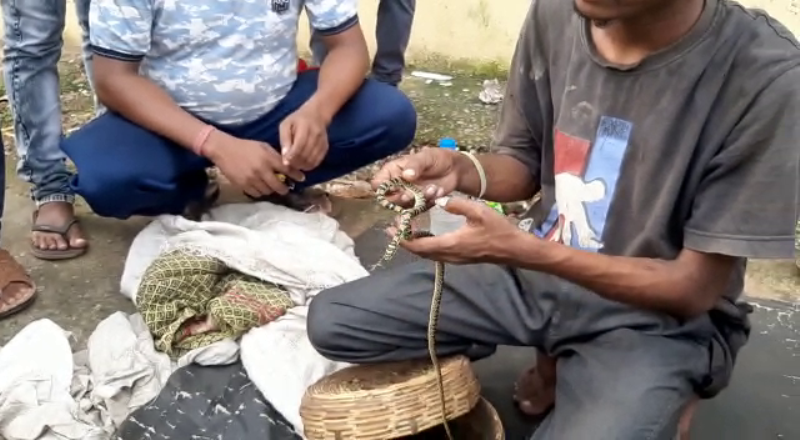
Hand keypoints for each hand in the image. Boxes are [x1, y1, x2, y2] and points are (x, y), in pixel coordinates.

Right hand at [204, 130, 304, 197]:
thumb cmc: (245, 146)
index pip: (286, 169)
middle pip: (278, 186)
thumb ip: (275, 156)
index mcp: (267, 158)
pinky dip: (260, 192)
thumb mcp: (263, 147)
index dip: (296, 175)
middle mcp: (261, 170)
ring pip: (267, 191)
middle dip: (284, 189)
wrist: (223, 149)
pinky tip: (260, 187)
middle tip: (286, 188)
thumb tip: (288, 165)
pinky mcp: (243, 185)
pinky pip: (256, 194)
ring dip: (271, 190)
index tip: (301, 179)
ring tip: (272, 187)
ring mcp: (251, 179)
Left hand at [280, 105, 329, 170]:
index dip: (292, 156)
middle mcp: (316, 134)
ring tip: (295, 165)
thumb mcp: (286, 125)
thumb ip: (284, 140)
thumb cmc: (297, 120)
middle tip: (289, 165)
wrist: (316, 115)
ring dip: (302, 166)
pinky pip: (318, 161)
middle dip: (296, 163)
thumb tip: (285, 156)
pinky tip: (303, 164)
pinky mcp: (325, 148)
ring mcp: (322, 142)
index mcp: (305, 127)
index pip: (299, 145)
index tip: (285, 162)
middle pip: (306, 154)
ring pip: (312, 160)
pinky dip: (310, 166)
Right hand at [372, 147, 464, 207]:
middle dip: (402, 197)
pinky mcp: (418, 204)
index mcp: (393, 171)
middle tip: (412, 194)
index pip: (378, 183)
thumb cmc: (436, 158)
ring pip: (403, 206)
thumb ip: (415, 165)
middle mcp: (397, 185)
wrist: (455, 169)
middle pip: (389, 199)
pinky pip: (418, 210)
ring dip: (418, 200)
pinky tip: (437, 192)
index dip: (383, 188)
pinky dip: (427, 203)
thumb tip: (406, 175)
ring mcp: (407, 196)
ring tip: (432, 189)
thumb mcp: (426, 157)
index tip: (396, 186)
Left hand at [393, 196, 523, 264]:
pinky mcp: (460, 257)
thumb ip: (457, 205)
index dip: (403, 239)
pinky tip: (425, 236)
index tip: (391, 229)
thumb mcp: (479, 212)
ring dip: (415, 245)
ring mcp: (455, 258)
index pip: (419, 245)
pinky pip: (437, 254)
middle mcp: (450, 255)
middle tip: (393, 229)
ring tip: (405, 231)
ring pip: (428, 254)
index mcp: (451, 244)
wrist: (515, 249)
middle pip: (420, 252)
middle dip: (405, 241)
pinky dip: (426, 246)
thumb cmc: (499, 230)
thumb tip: (439, 199)